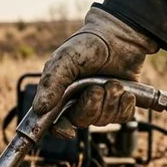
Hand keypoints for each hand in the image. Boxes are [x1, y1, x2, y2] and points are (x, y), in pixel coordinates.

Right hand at [32, 7, 157, 136]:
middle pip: (82, 121)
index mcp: (60, 95)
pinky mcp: (119, 104)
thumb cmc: (88, 44)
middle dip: (92, 106)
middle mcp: (79, 102)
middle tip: (97, 88)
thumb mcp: (65, 59)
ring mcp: (100, 104)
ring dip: (110, 102)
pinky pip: (122, 118)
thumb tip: (40, 108)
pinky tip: (126, 92)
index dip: (60, 130)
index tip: (68, 132)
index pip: (55, 123)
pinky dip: (125, 106)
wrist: (121, 34)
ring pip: (103, 120)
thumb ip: (52, 83)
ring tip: (114, 83)